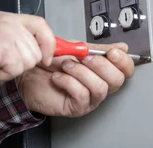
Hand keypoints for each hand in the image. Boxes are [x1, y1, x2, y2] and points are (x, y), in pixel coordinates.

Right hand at [0, 12, 54, 82]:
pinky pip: (15, 69)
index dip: (48, 43)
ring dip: (10, 69)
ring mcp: (6, 32)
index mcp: (6, 18)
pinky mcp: (2, 46)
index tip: (47, 57)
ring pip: (27, 61)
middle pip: (36, 50)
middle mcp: (8, 22)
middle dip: (21, 63)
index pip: (41, 24)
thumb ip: (15, 39)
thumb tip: (39, 51)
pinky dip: (2, 74)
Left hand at [17, 42, 134, 116]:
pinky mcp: (76, 107)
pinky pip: (82, 94)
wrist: (27, 73)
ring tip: (65, 66)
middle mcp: (98, 85)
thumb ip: (95, 48)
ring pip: (100, 87)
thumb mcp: (72, 48)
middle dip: (100, 65)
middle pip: (117, 80)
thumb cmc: (48, 63)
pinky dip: (68, 82)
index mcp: (101, 70)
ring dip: (81, 72)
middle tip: (83, 57)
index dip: (123, 61)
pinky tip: (57, 78)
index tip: (112, 52)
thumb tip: (121, 47)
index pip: (125, 70)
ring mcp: (89, 98)